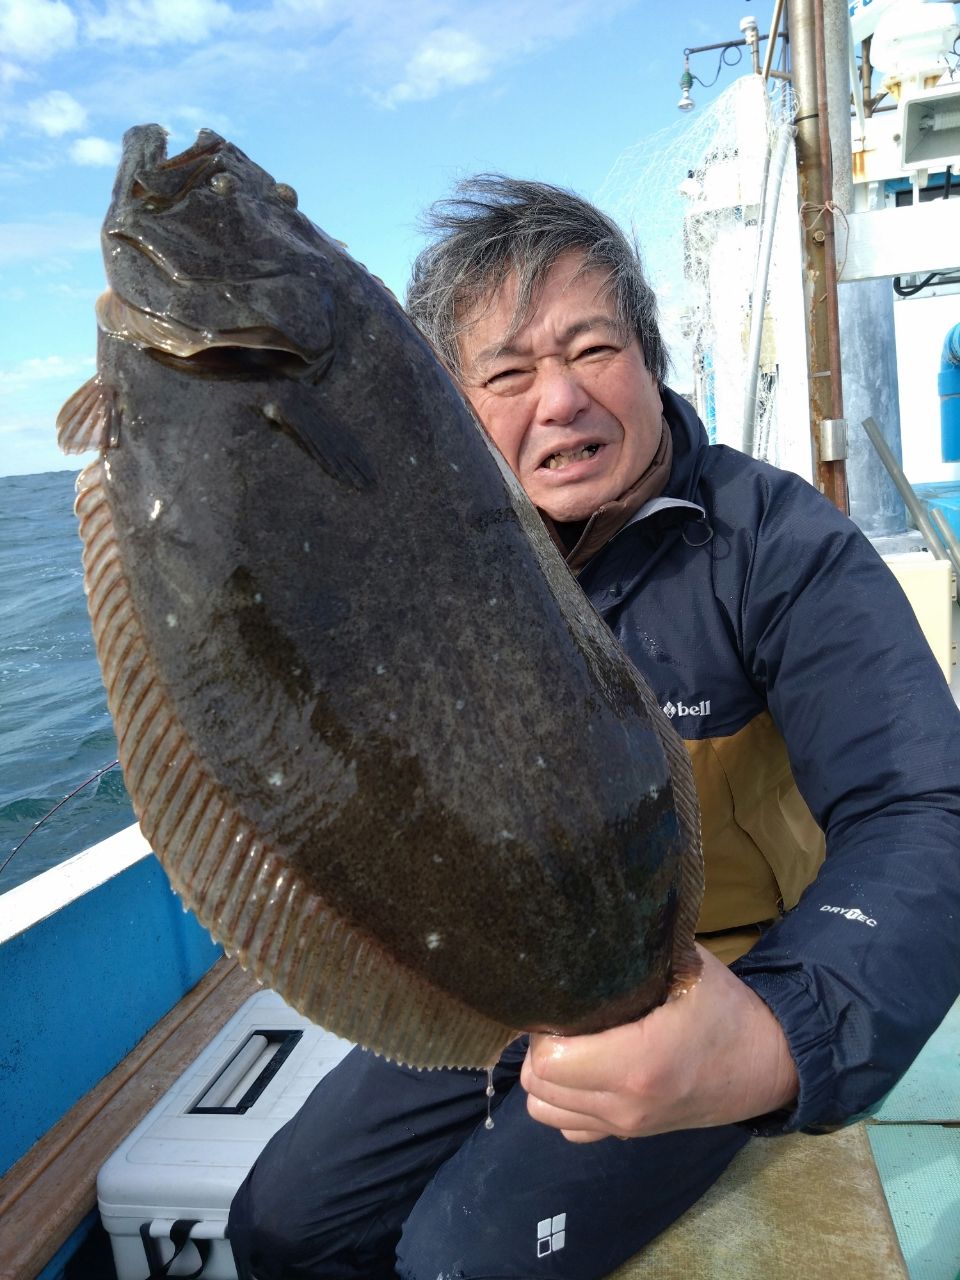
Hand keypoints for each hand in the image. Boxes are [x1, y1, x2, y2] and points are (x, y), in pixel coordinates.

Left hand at [520, 945, 797, 1142]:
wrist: (767, 1064)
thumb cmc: (724, 1007)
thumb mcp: (686, 963)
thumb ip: (634, 948)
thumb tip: (586, 921)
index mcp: (640, 1062)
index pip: (550, 1061)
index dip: (544, 1028)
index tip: (560, 1003)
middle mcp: (627, 1104)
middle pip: (540, 1086)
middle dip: (540, 1049)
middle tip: (561, 1019)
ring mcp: (626, 1127)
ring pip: (546, 1111)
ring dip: (548, 1077)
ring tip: (570, 1043)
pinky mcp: (629, 1137)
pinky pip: (570, 1129)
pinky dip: (565, 1102)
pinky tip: (583, 1071)